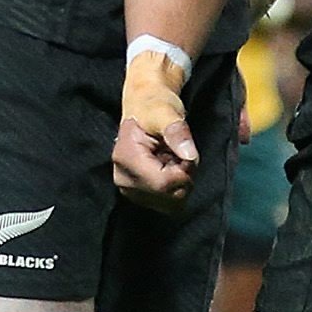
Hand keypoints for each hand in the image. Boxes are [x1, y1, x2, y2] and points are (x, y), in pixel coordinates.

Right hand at [113, 45, 199, 209]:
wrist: (144, 106)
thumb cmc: (154, 106)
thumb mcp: (166, 112)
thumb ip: (177, 132)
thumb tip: (189, 156)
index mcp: (125, 158)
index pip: (162, 184)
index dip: (184, 172)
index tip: (186, 152)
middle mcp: (123, 179)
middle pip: (168, 197)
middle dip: (184, 177)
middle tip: (180, 154)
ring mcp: (129, 190)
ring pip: (170, 204)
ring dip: (181, 183)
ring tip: (174, 160)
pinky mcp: (138, 195)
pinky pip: (168, 204)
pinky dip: (176, 189)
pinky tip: (170, 169)